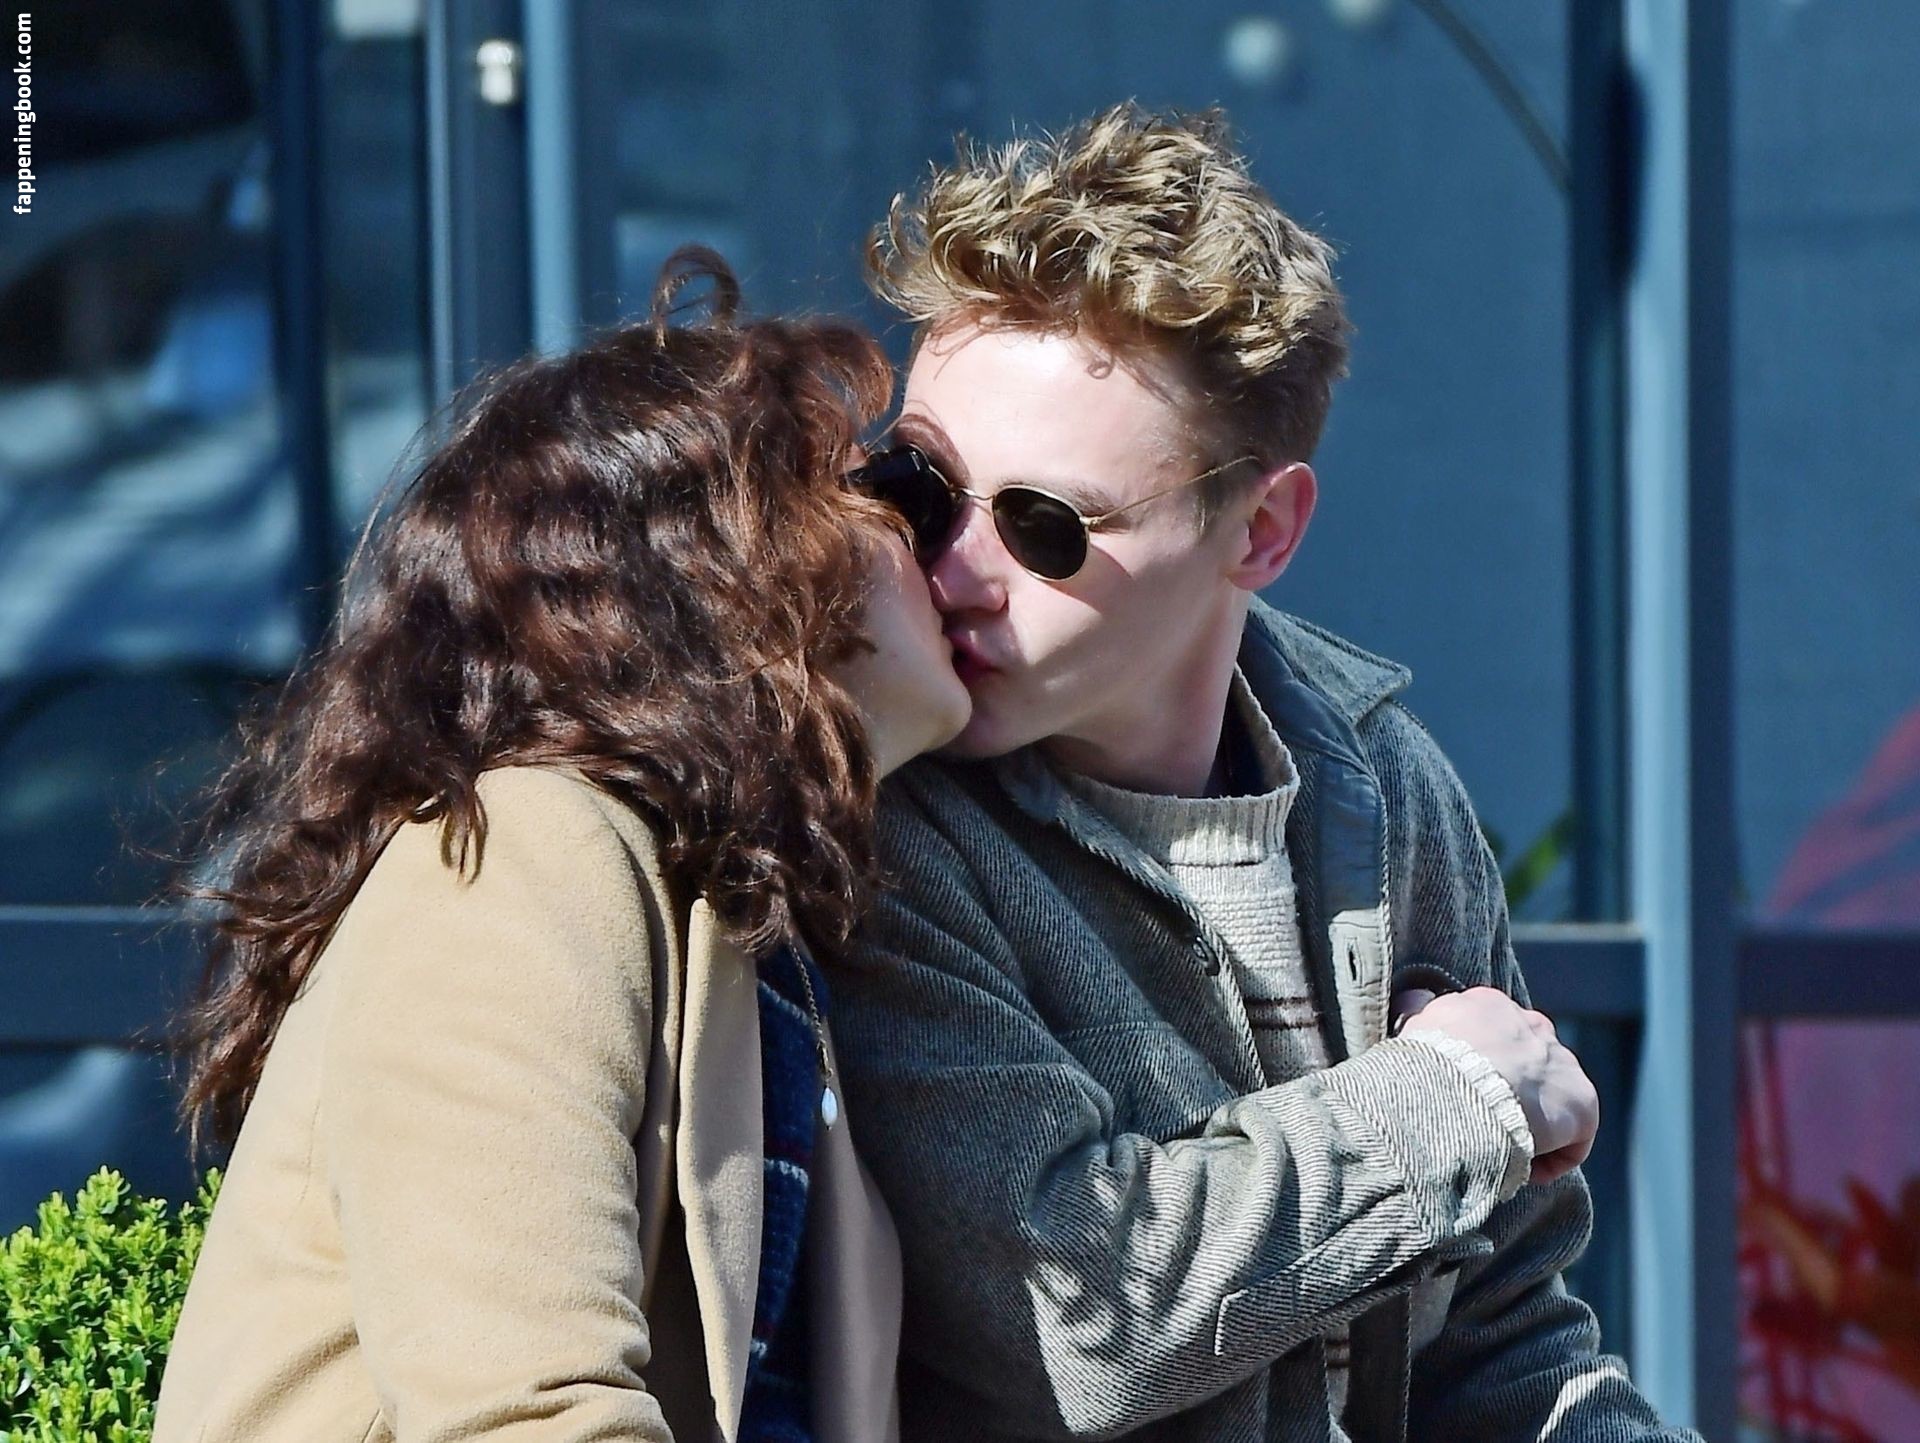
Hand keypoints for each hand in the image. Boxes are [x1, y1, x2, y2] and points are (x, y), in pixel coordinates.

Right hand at [1395, 987, 1598, 1183]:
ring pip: (1550, 1099)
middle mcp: (1532, 1024)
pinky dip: (1550, 1159)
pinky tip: (1521, 1169)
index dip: (1478, 1069)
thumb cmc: (1423, 1068)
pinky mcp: (1583, 1103)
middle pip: (1528, 1062)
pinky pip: (1571, 1138)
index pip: (1491, 1035)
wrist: (1452, 1096)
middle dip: (1511, 1091)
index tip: (1459, 1098)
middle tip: (1483, 1122)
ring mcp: (1562, 1062)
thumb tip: (1415, 1004)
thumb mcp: (1410, 1029)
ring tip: (1501, 1149)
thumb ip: (1416, 1014)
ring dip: (1530, 1124)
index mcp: (1488, 1005)